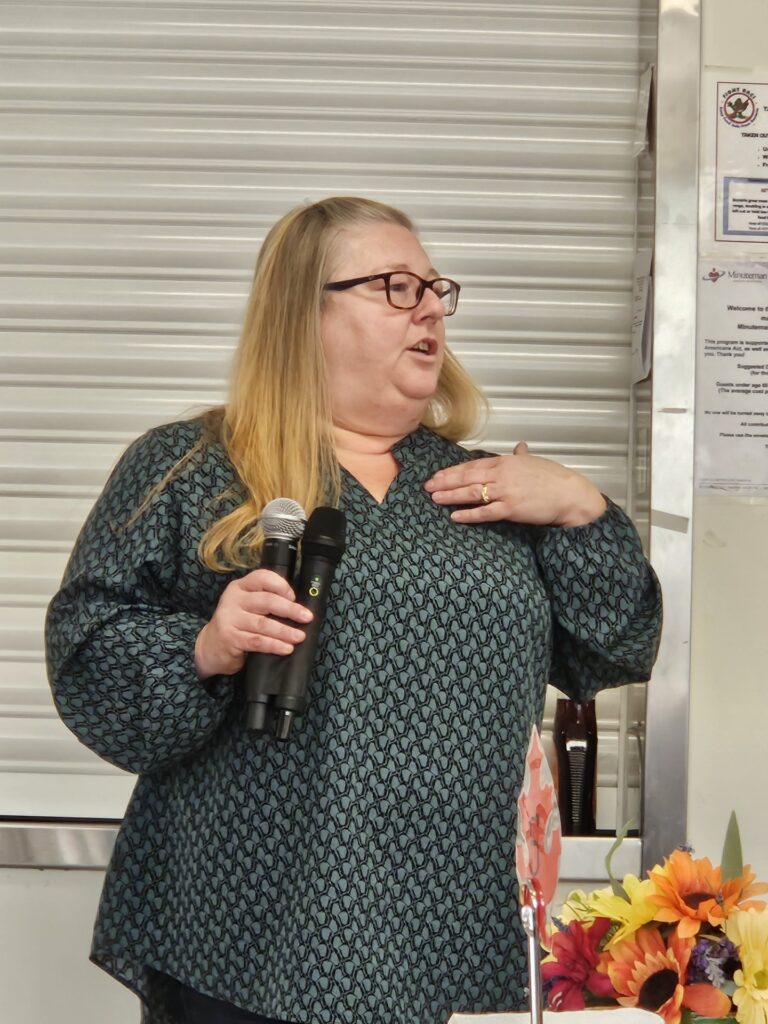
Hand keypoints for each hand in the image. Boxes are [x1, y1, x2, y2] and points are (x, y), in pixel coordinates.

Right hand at [194, 569, 312, 679]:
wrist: (210, 646)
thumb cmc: (236, 624)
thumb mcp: (246, 606)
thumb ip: (265, 602)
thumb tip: (298, 608)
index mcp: (240, 587)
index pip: (262, 577)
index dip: (281, 585)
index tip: (294, 596)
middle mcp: (233, 600)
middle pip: (267, 601)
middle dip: (290, 609)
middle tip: (307, 617)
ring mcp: (230, 618)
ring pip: (263, 624)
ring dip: (285, 631)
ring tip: (299, 636)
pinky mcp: (230, 638)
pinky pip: (257, 641)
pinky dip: (274, 645)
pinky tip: (286, 648)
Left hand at [424, 442, 606, 527]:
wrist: (569, 494)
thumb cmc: (554, 478)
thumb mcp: (534, 462)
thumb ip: (522, 455)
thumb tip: (519, 446)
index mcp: (505, 461)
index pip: (473, 465)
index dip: (453, 471)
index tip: (437, 475)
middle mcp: (502, 474)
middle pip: (467, 477)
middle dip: (445, 482)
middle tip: (428, 486)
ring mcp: (505, 492)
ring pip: (472, 493)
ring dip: (451, 496)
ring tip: (435, 498)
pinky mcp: (511, 509)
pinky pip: (485, 512)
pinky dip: (469, 514)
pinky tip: (455, 516)